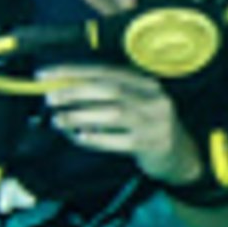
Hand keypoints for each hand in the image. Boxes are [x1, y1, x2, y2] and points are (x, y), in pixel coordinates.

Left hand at [39, 66, 199, 181]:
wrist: (181, 155)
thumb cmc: (148, 126)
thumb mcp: (135, 104)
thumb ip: (106, 97)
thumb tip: (63, 91)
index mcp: (145, 82)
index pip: (105, 70)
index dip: (73, 71)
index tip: (46, 74)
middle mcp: (152, 98)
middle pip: (109, 89)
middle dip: (74, 91)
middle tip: (49, 97)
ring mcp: (154, 121)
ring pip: (112, 113)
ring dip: (80, 116)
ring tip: (58, 120)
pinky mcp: (150, 144)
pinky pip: (117, 140)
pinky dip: (95, 138)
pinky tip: (79, 137)